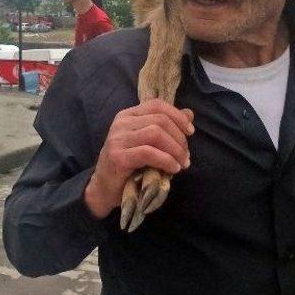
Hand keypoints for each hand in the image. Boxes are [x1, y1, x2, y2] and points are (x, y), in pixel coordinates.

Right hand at [85, 100, 193, 218]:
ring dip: (175, 150)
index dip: (178, 116)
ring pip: (156, 134)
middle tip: (186, 156)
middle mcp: (121, 123)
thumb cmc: (130, 165)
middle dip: (179, 138)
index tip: (190, 132)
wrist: (104, 188)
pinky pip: (148, 153)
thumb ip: (167, 127)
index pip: (157, 105)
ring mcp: (118, 139)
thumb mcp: (150, 143)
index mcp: (128, 115)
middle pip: (160, 120)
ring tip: (182, 163)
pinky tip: (173, 169)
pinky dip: (166, 160)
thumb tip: (189, 113)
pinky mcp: (118, 157)